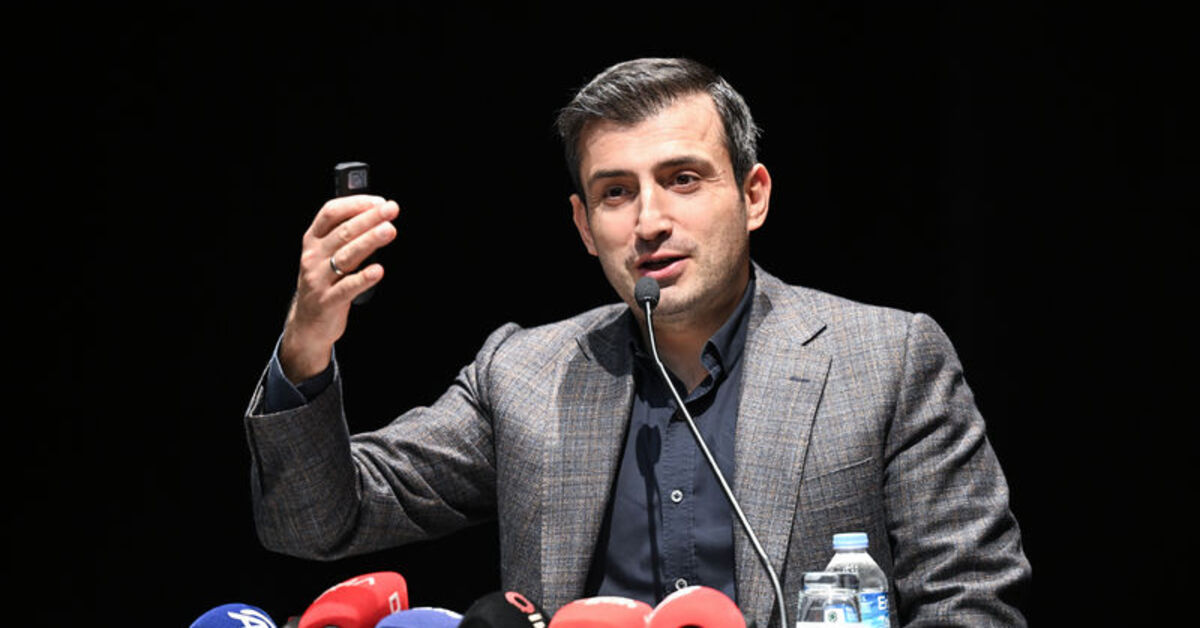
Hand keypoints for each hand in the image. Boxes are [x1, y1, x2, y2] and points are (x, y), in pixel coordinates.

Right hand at [279, 195, 399, 381]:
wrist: (308, 322)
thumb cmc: (325, 282)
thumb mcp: (327, 255)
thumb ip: (345, 236)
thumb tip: (376, 215)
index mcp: (312, 240)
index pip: (330, 213)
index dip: (355, 204)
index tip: (379, 201)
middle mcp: (313, 256)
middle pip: (343, 232)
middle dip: (369, 219)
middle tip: (392, 210)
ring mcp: (318, 279)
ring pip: (346, 256)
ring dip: (369, 241)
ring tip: (389, 230)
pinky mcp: (328, 301)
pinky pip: (348, 287)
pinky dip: (364, 278)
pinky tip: (379, 270)